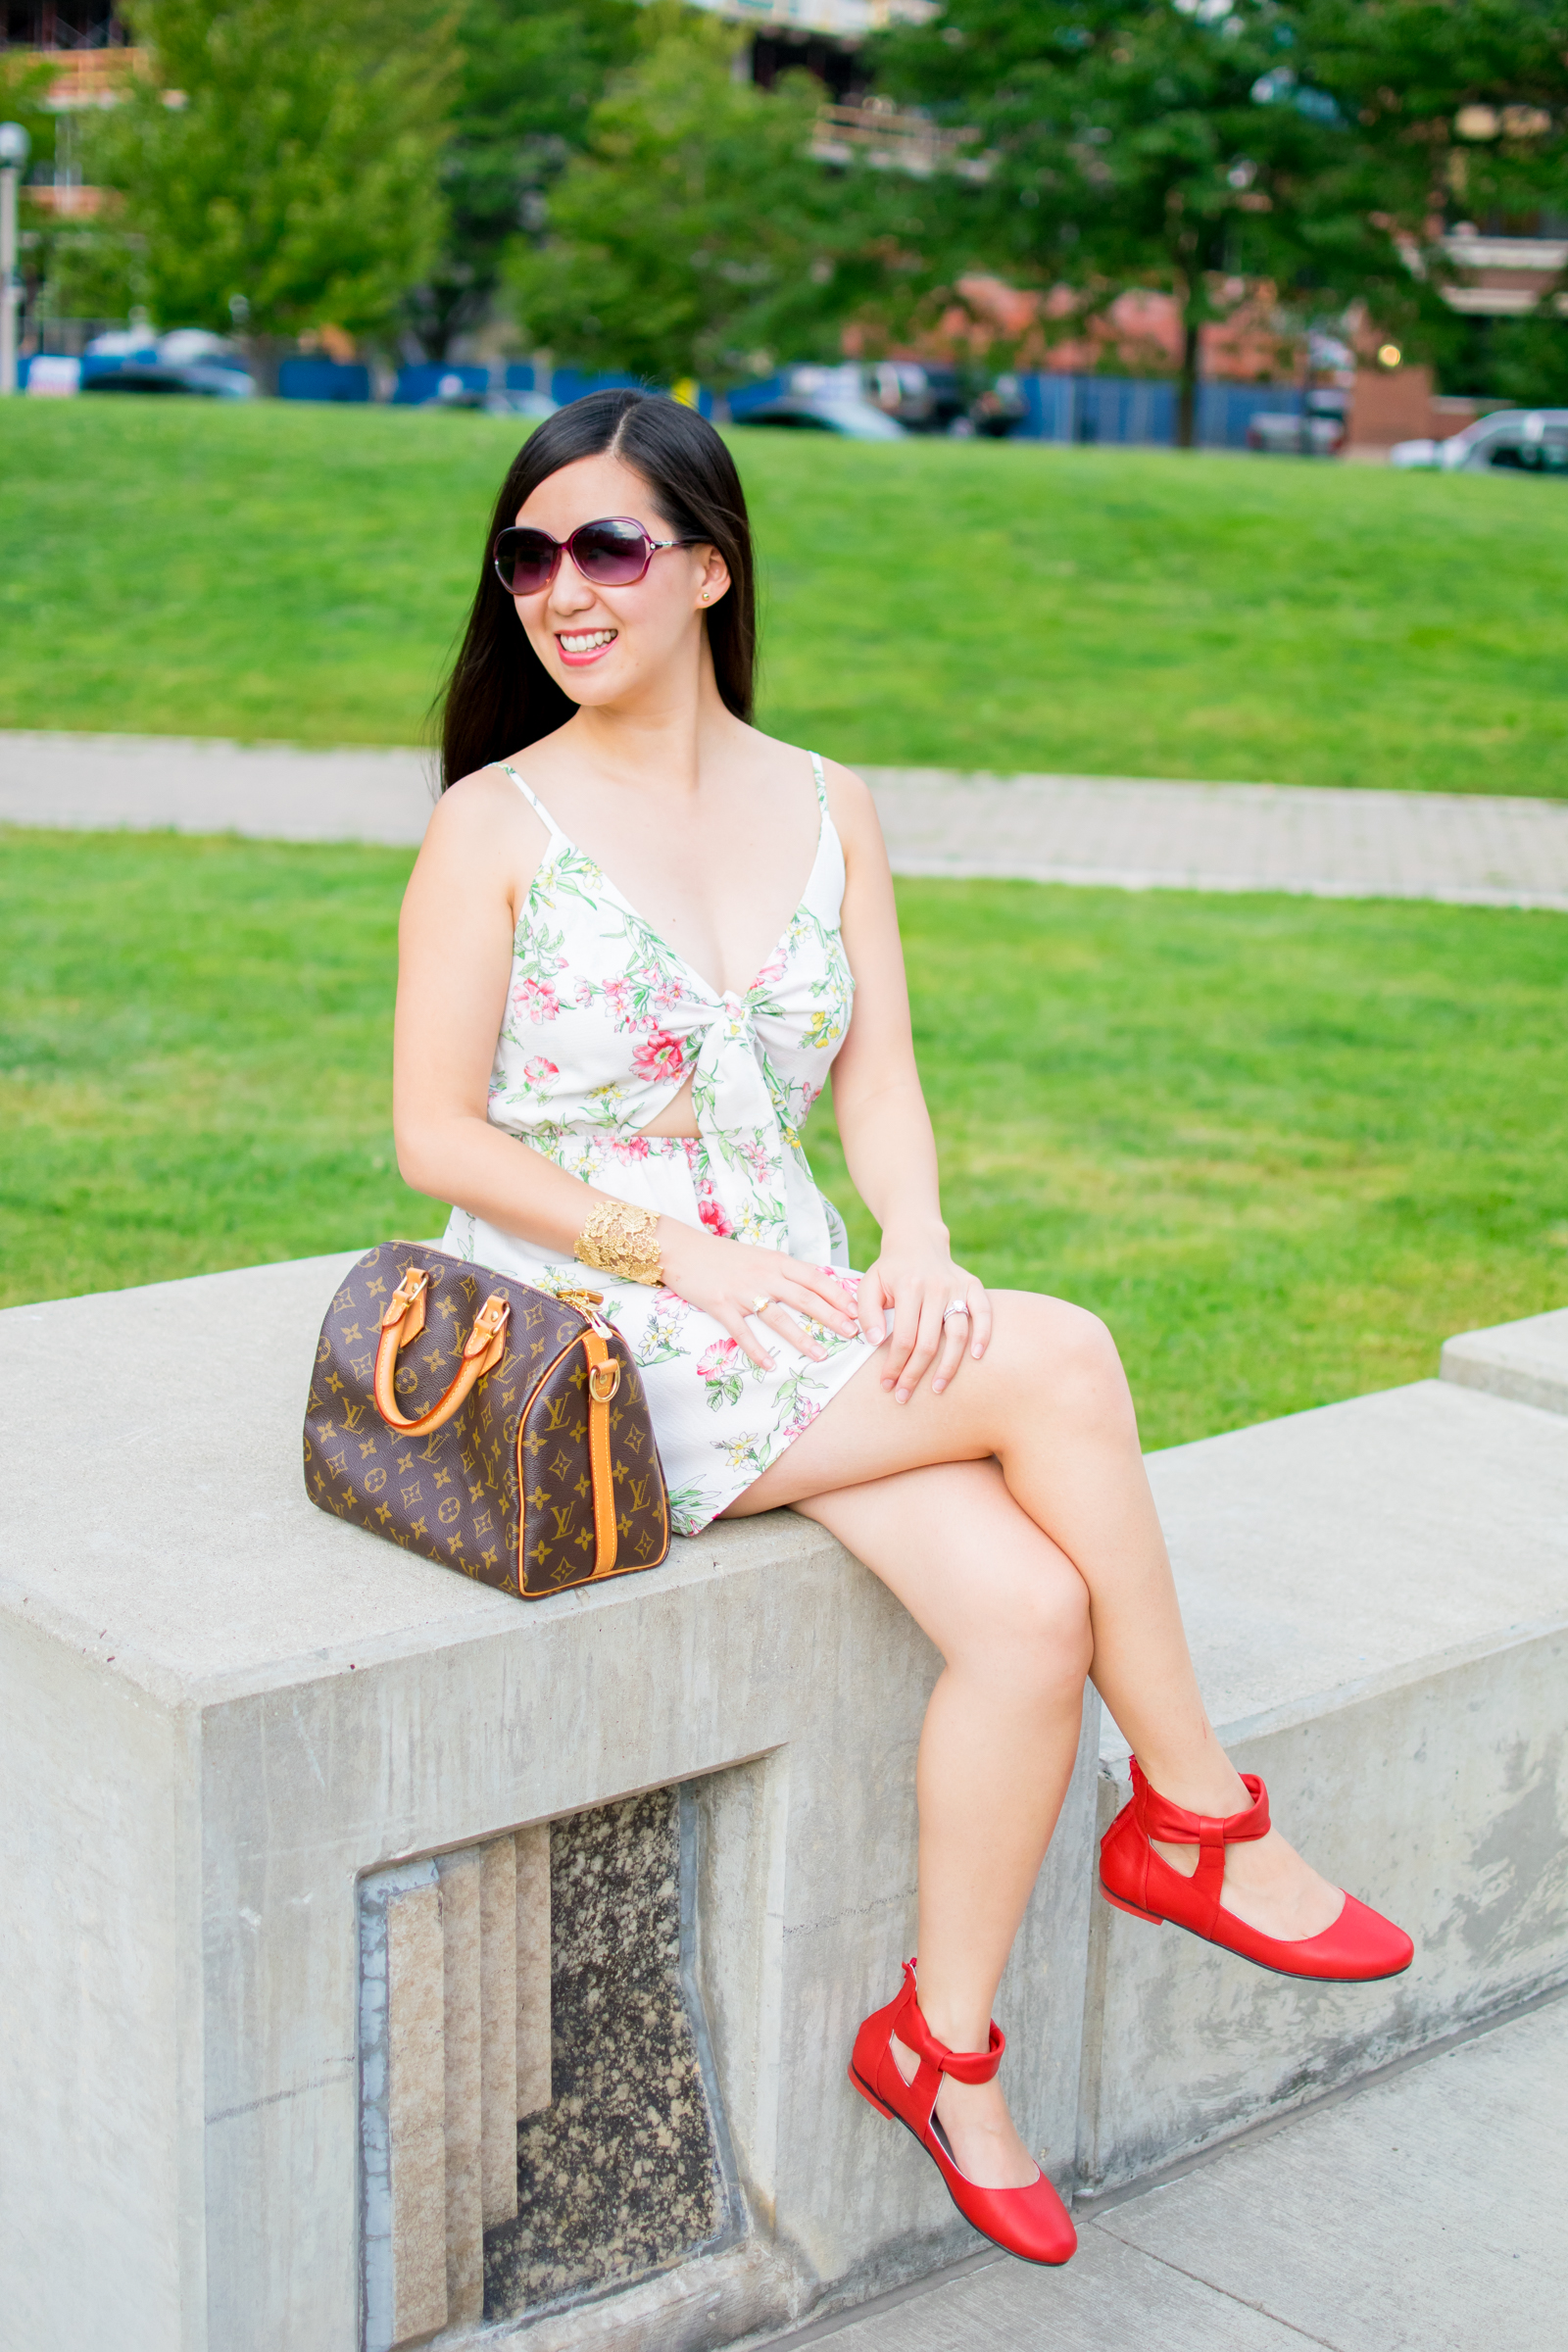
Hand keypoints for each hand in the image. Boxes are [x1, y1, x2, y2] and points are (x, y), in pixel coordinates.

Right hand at [657, 1218, 861, 1371]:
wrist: (683, 1249)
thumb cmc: (722, 1256)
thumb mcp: (758, 1256)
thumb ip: (782, 1271)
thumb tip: (811, 1286)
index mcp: (776, 1262)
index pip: (814, 1278)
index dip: (837, 1294)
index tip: (856, 1310)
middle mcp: (763, 1275)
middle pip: (804, 1298)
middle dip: (831, 1317)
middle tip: (852, 1334)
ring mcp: (742, 1291)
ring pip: (778, 1317)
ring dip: (801, 1338)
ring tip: (820, 1355)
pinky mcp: (721, 1306)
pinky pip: (742, 1332)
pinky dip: (756, 1350)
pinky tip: (770, 1364)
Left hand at [856, 1227, 991, 1403]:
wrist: (917, 1241)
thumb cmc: (889, 1271)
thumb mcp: (869, 1285)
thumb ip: (867, 1312)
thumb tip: (876, 1342)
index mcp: (908, 1287)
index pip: (903, 1337)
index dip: (895, 1365)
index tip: (887, 1384)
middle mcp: (936, 1287)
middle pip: (929, 1342)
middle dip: (915, 1374)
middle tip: (905, 1395)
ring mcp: (957, 1287)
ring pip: (957, 1334)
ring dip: (948, 1366)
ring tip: (938, 1388)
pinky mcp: (974, 1285)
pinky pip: (983, 1313)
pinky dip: (983, 1335)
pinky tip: (975, 1357)